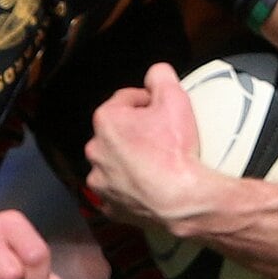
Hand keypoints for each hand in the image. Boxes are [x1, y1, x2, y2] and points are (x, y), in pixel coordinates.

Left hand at [84, 62, 207, 230]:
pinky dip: (130, 187)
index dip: (147, 102)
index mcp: (106, 120)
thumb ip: (161, 76)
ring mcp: (100, 180)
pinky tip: (148, 184)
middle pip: (118, 131)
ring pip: (115, 161)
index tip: (161, 111)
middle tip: (162, 138)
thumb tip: (155, 73)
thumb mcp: (175, 98)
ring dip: (131, 159)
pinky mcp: (110, 205)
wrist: (181, 200)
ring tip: (156, 162)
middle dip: (137, 131)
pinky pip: (118, 191)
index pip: (126, 99)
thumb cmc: (175, 152)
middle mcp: (96, 149)